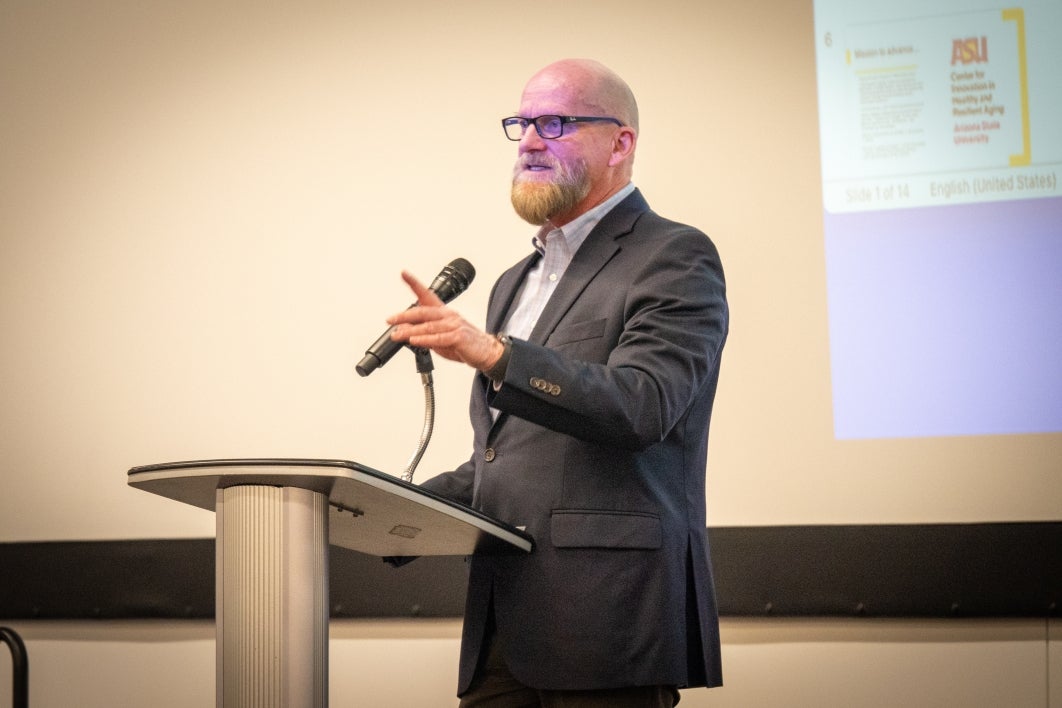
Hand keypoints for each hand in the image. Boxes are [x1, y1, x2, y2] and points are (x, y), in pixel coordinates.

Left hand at [386, 270, 503, 371]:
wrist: (487, 352)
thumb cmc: (463, 344)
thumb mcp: (438, 339)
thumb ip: (422, 334)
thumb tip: (403, 330)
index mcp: (443, 312)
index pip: (427, 294)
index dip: (415, 283)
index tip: (403, 273)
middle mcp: (449, 315)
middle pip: (423, 312)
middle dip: (404, 315)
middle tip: (390, 319)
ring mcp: (454, 325)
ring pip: (428, 326)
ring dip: (410, 331)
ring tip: (397, 335)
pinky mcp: (459, 337)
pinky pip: (438, 338)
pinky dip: (424, 340)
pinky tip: (414, 341)